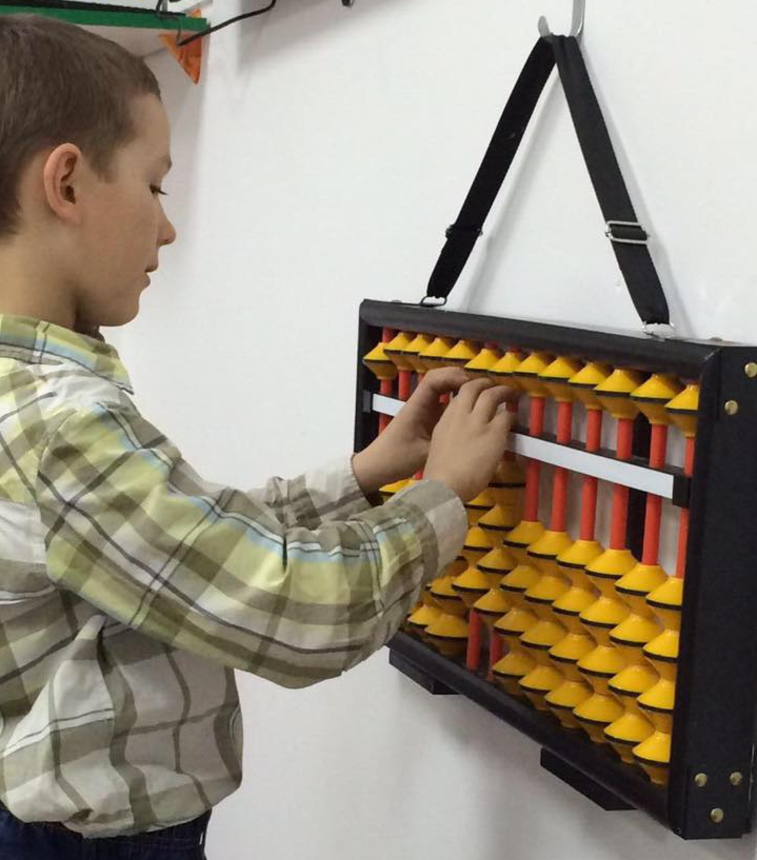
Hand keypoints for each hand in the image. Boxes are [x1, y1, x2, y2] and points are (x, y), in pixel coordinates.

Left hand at [352, 368, 515, 495]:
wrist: (377, 466)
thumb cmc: (396, 458)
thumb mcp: (423, 453)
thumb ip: (446, 443)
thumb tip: (474, 437)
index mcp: (416, 406)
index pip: (434, 380)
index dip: (453, 378)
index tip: (471, 385)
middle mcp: (419, 403)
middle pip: (441, 380)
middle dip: (461, 379)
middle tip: (484, 387)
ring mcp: (422, 410)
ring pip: (443, 390)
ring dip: (460, 389)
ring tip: (482, 395)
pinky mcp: (425, 419)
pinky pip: (443, 403)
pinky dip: (456, 401)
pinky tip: (471, 410)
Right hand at [424, 377, 515, 501]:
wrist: (445, 486)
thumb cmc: (440, 475)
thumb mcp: (440, 447)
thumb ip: (452, 435)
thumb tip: (464, 437)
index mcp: (445, 421)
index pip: (458, 397)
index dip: (469, 391)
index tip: (476, 393)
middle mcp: (460, 416)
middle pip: (472, 388)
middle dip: (485, 383)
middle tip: (494, 385)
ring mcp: (477, 423)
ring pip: (491, 396)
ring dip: (503, 392)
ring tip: (511, 393)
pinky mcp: (493, 434)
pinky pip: (505, 417)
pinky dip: (510, 415)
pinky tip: (513, 418)